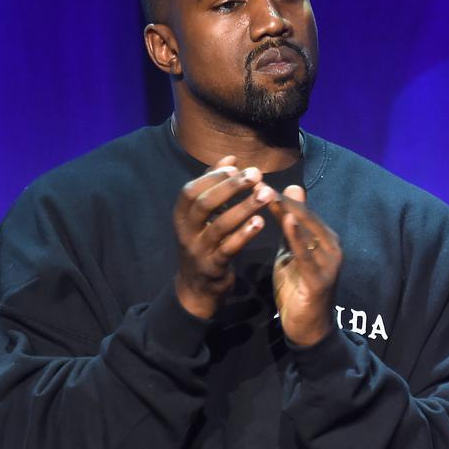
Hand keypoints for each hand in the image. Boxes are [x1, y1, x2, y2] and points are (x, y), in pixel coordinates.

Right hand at [173, 156, 275, 317]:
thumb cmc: (204, 244)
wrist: (197, 289)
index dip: (212, 177)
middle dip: (230, 187)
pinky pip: (228, 249)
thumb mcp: (203, 217)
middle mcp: (186, 232)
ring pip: (219, 226)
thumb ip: (214, 187)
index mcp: (182, 217)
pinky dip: (244, 234)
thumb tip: (231, 158)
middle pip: (204, 204)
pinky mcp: (213, 267)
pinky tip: (261, 222)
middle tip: (256, 174)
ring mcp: (198, 251)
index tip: (236, 166)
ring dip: (244, 207)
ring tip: (266, 194)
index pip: (190, 190)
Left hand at [269, 185, 341, 345]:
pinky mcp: (322, 279)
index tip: (257, 181)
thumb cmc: (299, 288)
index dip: (281, 196)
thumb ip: (291, 227)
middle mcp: (331, 247)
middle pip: (305, 217)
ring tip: (268, 195)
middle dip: (282, 199)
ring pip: (308, 231)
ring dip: (287, 211)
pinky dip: (298, 237)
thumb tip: (291, 194)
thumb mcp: (292, 253)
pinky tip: (286, 221)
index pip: (301, 211)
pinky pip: (308, 254)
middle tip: (258, 182)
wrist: (308, 328)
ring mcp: (329, 263)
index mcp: (325, 239)